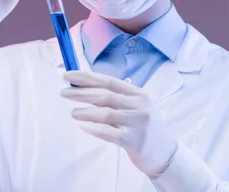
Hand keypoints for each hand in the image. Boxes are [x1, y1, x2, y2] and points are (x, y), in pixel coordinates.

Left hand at [61, 71, 177, 175]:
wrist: (164, 152)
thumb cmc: (143, 126)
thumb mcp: (134, 107)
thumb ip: (114, 98)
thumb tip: (82, 88)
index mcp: (137, 93)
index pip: (108, 81)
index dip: (87, 77)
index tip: (69, 76)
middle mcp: (139, 105)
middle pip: (105, 95)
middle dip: (81, 92)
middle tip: (64, 92)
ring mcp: (138, 123)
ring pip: (106, 114)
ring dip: (86, 112)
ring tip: (73, 112)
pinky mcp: (134, 141)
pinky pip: (110, 133)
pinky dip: (94, 129)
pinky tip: (83, 127)